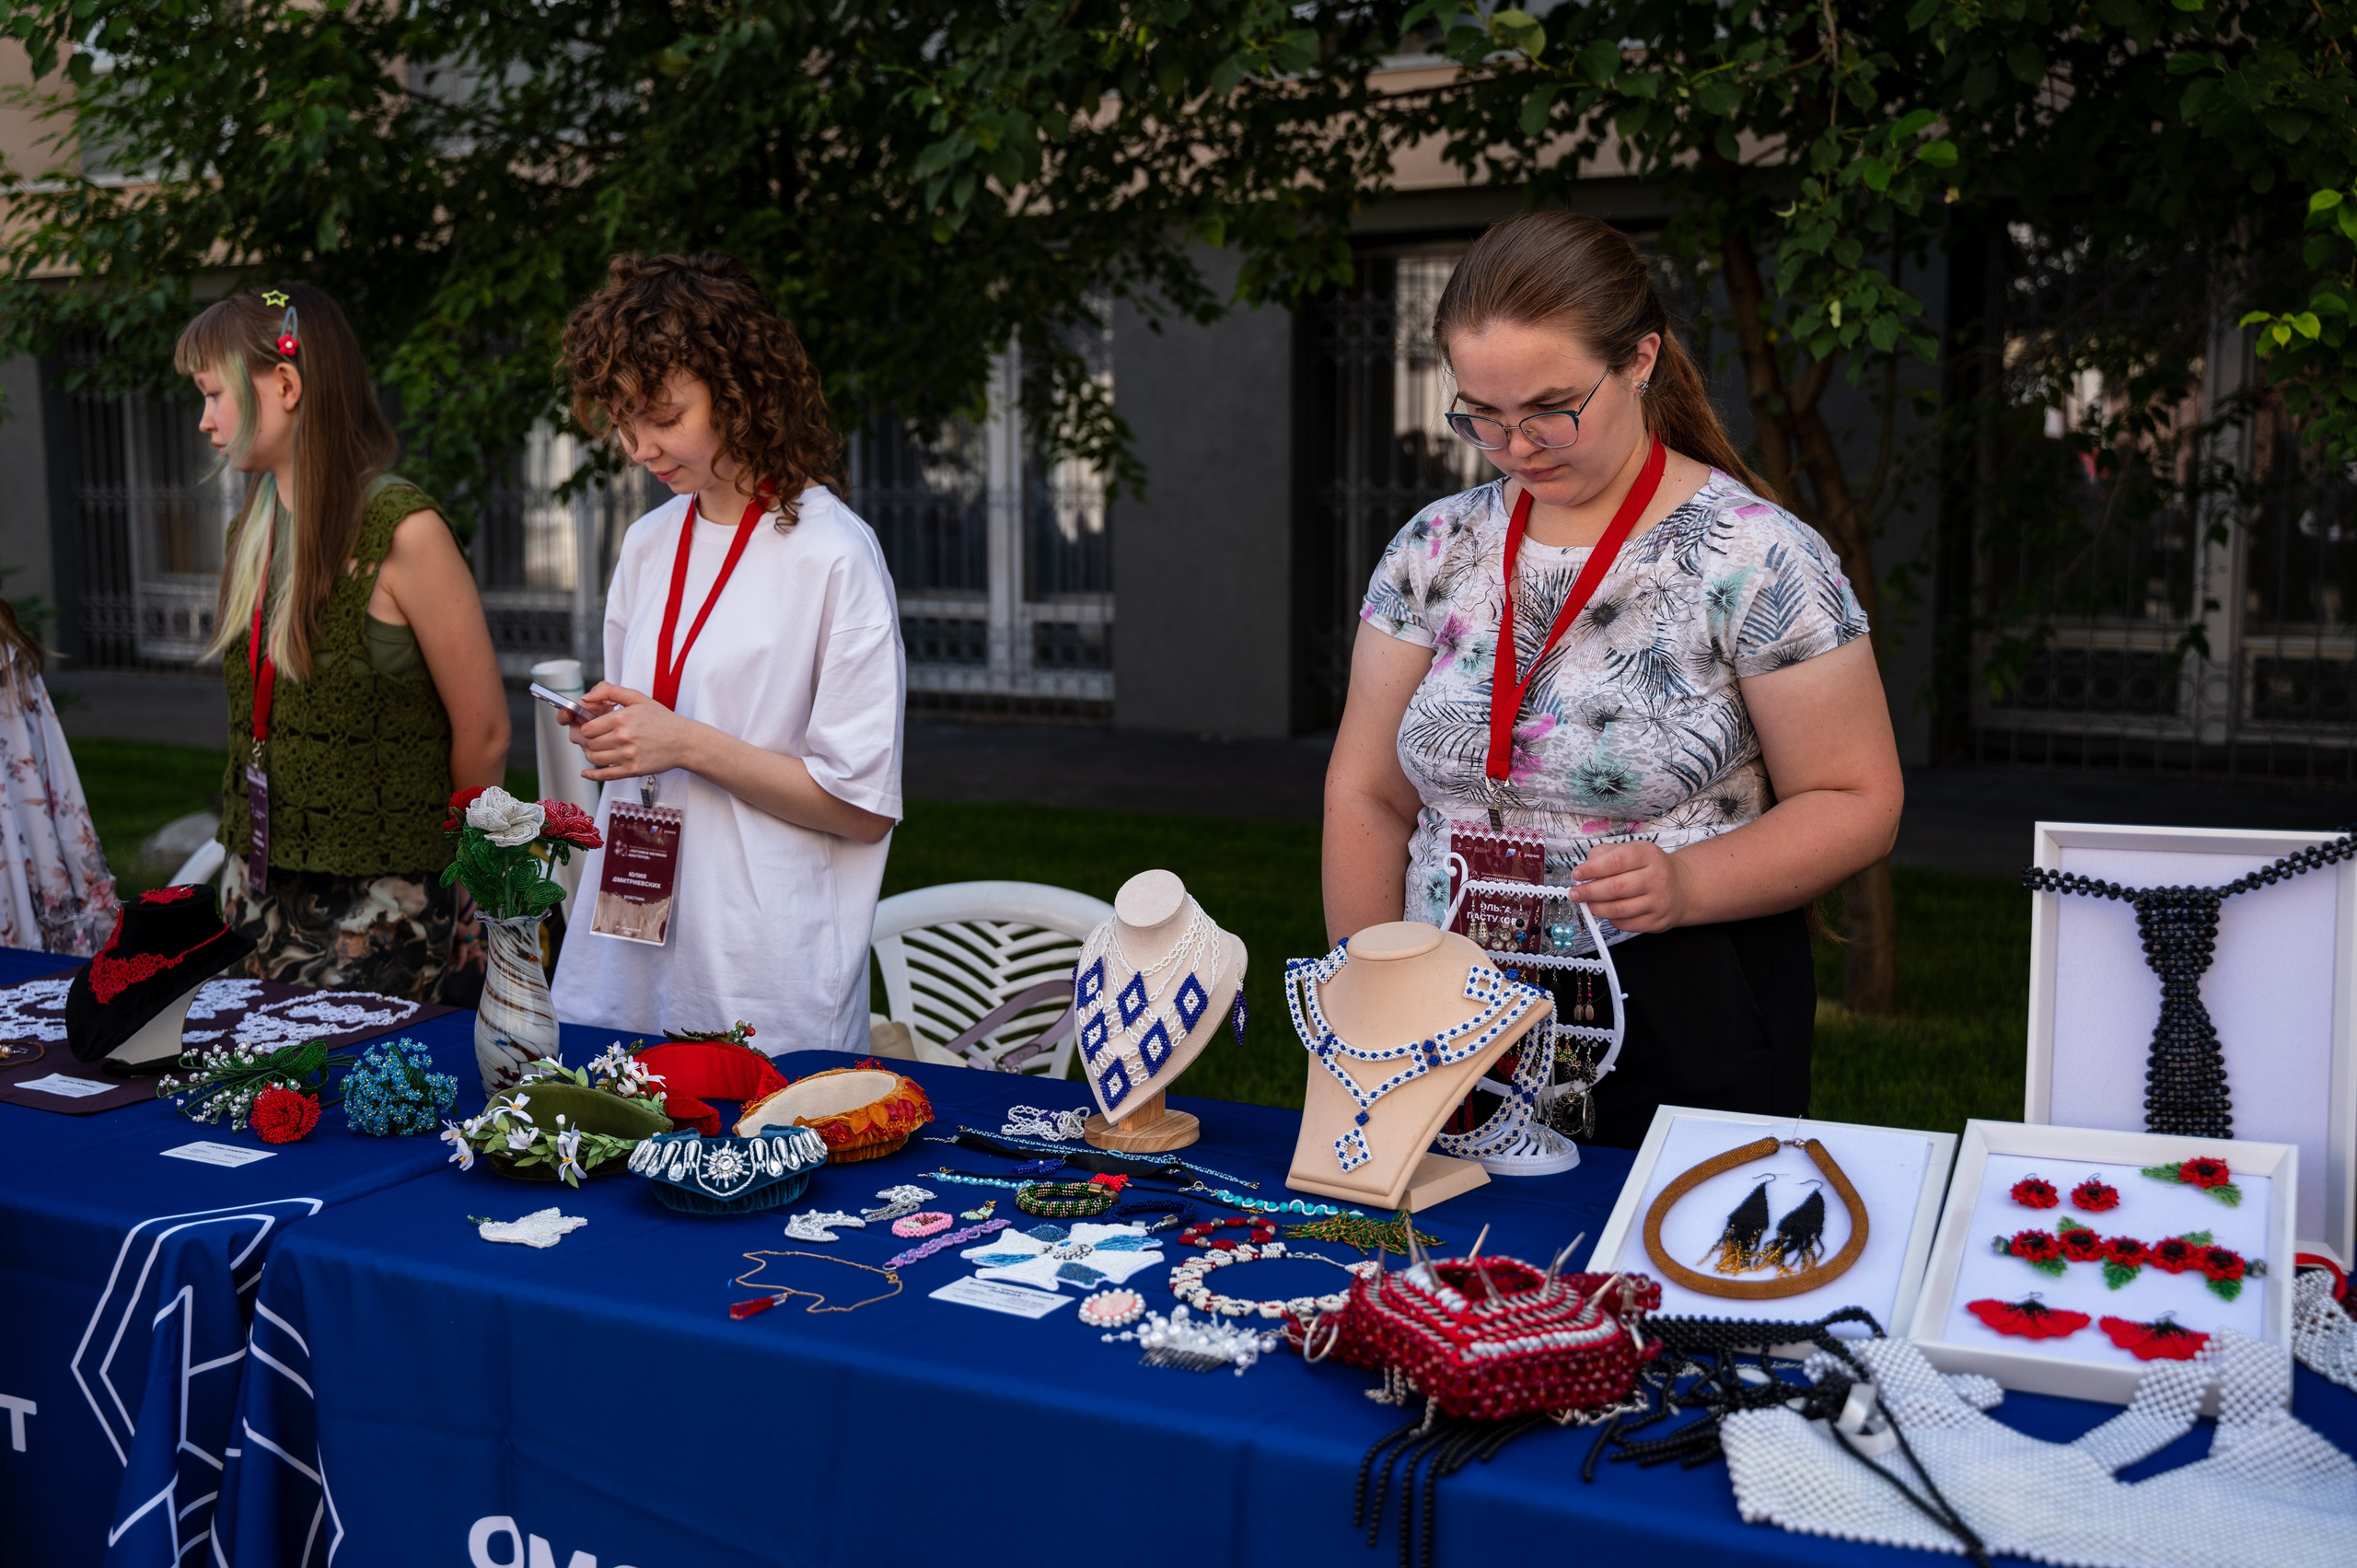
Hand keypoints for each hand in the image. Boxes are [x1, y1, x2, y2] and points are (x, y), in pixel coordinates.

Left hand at [573, 682, 695, 779]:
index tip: (591, 727)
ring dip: (591, 755)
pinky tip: (586, 773)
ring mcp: (628, 755)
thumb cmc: (661, 719)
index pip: (588, 728)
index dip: (585, 728)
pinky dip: (592, 775)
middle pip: (589, 744)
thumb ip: (609, 691)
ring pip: (594, 759)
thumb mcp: (637, 698)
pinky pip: (605, 775)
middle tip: (594, 738)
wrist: (683, 741)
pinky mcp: (633, 770)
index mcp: (621, 719)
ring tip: (598, 749)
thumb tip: (586, 698)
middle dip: (588, 741)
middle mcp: (623, 737)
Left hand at [1567, 840, 1688, 932]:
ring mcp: (1659, 901)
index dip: (1593, 869)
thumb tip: (1585, 871)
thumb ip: (1605, 855)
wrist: (1681, 887)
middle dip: (1590, 892)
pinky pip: (1626, 924)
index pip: (1616, 861)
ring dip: (1597, 908)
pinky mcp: (1657, 921)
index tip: (1577, 874)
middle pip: (1616, 888)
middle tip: (1575, 894)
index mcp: (1648, 855)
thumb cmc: (1647, 867)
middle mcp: (1656, 877)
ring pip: (1619, 909)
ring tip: (1587, 904)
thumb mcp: (1631, 851)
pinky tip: (1606, 912)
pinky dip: (1611, 919)